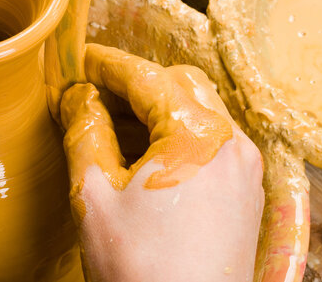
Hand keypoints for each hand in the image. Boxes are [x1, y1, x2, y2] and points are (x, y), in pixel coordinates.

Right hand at [60, 43, 263, 281]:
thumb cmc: (140, 268)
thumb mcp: (94, 194)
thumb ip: (84, 133)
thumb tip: (77, 97)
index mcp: (197, 137)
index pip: (147, 78)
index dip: (108, 65)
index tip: (82, 60)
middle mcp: (231, 144)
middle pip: (180, 84)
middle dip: (135, 82)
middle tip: (95, 92)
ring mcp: (243, 168)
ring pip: (198, 110)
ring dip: (155, 106)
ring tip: (113, 122)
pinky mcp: (243, 191)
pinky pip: (209, 140)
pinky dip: (175, 132)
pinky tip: (144, 152)